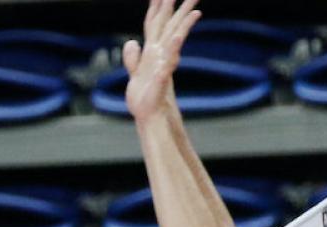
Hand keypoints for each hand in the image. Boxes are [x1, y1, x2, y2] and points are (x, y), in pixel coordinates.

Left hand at [124, 0, 200, 120]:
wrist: (149, 116)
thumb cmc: (143, 97)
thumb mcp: (134, 74)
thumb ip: (132, 57)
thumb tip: (131, 42)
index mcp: (152, 52)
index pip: (155, 25)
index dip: (156, 9)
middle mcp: (161, 55)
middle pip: (171, 27)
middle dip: (180, 10)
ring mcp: (164, 65)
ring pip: (175, 41)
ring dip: (183, 26)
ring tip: (194, 11)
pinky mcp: (163, 78)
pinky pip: (168, 62)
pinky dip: (173, 50)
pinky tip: (178, 39)